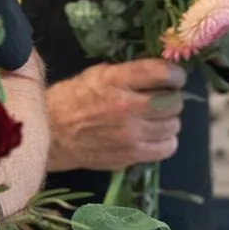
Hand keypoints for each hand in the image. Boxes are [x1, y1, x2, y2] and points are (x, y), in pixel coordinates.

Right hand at [46, 60, 185, 172]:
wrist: (52, 134)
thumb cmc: (73, 98)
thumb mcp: (97, 74)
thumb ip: (129, 73)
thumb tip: (160, 73)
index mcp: (115, 80)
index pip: (163, 74)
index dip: (176, 75)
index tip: (175, 78)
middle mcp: (126, 106)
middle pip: (173, 102)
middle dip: (172, 98)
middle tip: (163, 98)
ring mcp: (130, 134)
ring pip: (173, 125)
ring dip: (168, 120)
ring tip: (156, 118)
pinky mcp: (131, 155)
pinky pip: (166, 148)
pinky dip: (166, 140)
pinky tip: (154, 135)